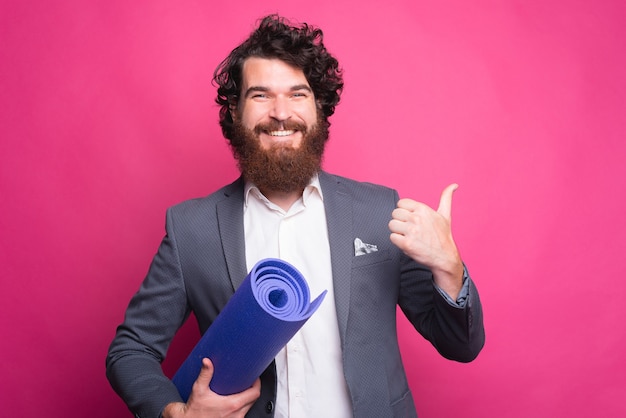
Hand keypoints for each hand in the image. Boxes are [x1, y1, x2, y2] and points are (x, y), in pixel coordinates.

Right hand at [163, 358, 260, 417]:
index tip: (254, 377)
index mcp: (233, 405)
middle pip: (253, 400)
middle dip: (252, 390)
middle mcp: (237, 415)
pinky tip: (234, 402)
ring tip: (240, 390)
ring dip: (246, 399)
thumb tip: (207, 361)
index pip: (255, 393)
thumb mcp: (199, 390)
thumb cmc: (194, 411)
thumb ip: (205, 374)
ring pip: (248, 408)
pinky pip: (241, 414)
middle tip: (247, 382)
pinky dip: (240, 408)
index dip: (257, 383)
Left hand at [389, 184, 463, 298]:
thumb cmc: (443, 236)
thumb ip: (446, 198)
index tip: (411, 218)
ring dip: (398, 231)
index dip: (404, 211)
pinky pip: (392, 237)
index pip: (401, 203)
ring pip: (392, 225)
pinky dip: (398, 241)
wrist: (445, 256)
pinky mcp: (406, 244)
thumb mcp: (445, 215)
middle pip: (395, 214)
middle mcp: (417, 218)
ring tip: (409, 236)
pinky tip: (408, 243)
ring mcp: (411, 231)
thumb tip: (454, 185)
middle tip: (410, 229)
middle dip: (401, 221)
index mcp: (423, 209)